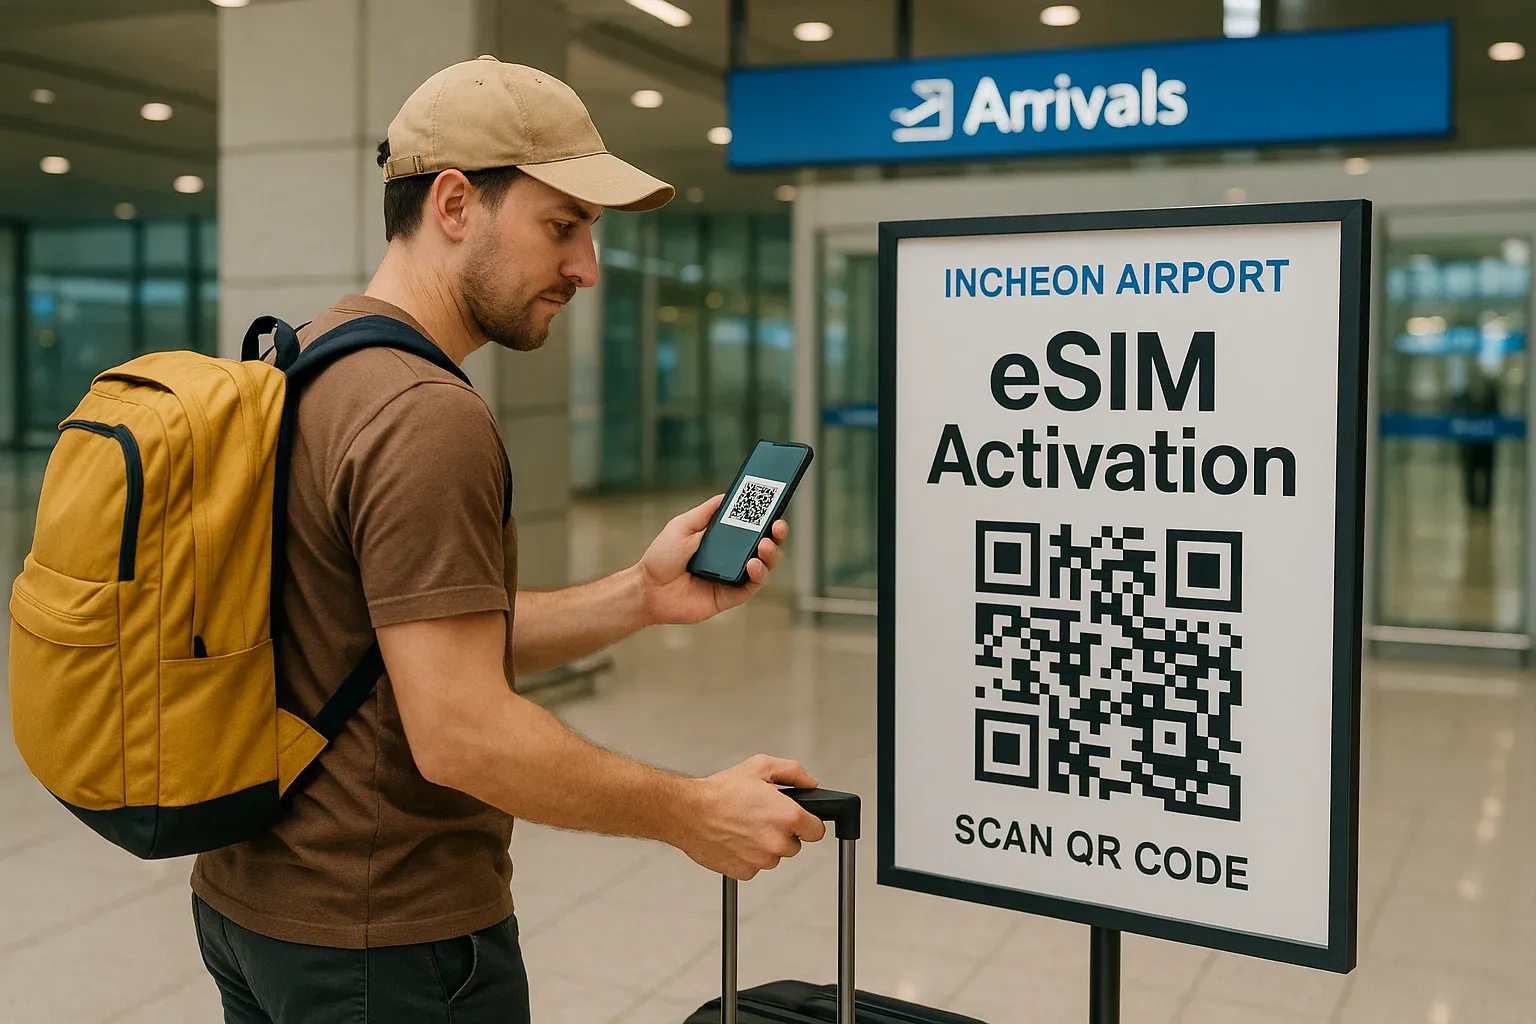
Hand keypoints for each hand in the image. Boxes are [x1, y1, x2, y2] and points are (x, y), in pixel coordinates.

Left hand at [635, 495, 788, 624]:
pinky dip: (757, 575)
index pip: (751, 526)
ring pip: (764, 566)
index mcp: (723, 539)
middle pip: (765, 545)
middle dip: (776, 534)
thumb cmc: (662, 557)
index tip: (773, 504)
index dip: (765, 517)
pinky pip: (751, 587)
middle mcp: (732, 557)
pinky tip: (752, 565)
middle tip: (777, 526)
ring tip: (764, 545)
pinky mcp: (730, 597)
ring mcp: (733, 577)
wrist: (648, 588)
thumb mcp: (683, 526)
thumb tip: (727, 495)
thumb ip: (706, 512)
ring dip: (770, 555)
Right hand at [674, 756, 825, 879]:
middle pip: (795, 845)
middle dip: (783, 833)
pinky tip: (735, 839)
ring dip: (765, 846)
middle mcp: (778, 842)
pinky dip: (748, 856)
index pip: (816, 831)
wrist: (689, 812)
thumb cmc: (720, 791)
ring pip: (774, 857)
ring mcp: (762, 860)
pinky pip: (755, 867)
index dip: (807, 823)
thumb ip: (793, 772)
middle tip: (762, 818)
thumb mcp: (760, 766)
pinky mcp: (746, 872)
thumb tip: (811, 783)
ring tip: (744, 827)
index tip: (798, 820)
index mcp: (788, 816)